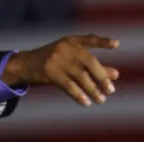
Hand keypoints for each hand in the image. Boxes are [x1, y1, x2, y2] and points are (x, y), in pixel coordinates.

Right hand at [2, 34, 119, 106]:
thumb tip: (116, 74)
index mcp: (72, 40)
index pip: (90, 39)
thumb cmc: (54, 61)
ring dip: (93, 90)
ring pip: (81, 77)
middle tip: (111, 90)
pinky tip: (86, 103)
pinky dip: (79, 95)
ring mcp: (57, 59)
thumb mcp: (72, 58)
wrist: (26, 64)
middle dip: (102, 77)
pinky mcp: (50, 72)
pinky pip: (69, 86)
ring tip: (101, 100)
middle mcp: (66, 48)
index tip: (117, 44)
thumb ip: (94, 65)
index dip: (103, 42)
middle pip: (90, 62)